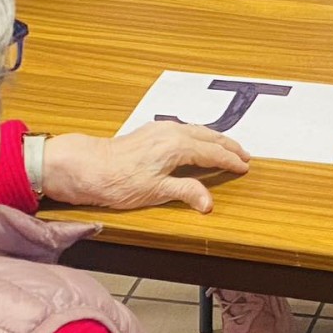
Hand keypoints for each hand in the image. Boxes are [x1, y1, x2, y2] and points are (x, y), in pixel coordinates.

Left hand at [40, 122, 249, 211]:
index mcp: (177, 146)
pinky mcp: (150, 131)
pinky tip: (197, 142)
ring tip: (227, 147)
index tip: (244, 167)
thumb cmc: (118, 180)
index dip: (230, 161)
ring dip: (214, 139)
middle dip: (228, 146)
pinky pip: (184, 129)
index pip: (212, 153)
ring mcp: (160, 129)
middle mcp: (171, 132)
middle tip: (244, 155)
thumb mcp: (156, 191)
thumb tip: (209, 203)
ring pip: (197, 131)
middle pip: (208, 137)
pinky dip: (199, 135)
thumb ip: (186, 192)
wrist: (88, 166)